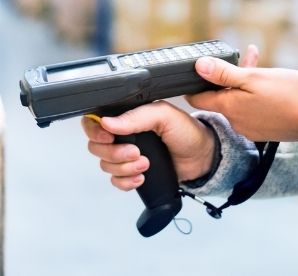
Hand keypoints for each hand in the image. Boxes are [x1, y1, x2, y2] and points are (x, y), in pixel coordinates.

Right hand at [80, 44, 261, 191]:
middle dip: (114, 153)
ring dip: (124, 168)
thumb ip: (136, 117)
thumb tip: (107, 123)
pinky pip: (116, 181)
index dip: (95, 131)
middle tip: (136, 153)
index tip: (108, 138)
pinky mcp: (132, 173)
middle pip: (97, 146)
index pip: (95, 121)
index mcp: (127, 116)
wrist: (203, 158)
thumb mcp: (163, 116)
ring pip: (106, 165)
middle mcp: (123, 135)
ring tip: (145, 165)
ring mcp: (126, 155)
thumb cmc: (186, 131)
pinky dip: (125, 182)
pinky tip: (141, 178)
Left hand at [185, 55, 297, 141]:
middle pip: (220, 96)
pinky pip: (251, 108)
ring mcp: (250, 127)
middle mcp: (236, 122)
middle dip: (226, 75)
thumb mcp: (255, 77)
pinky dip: (254, 93)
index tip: (199, 68)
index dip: (195, 82)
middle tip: (239, 57)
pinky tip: (269, 81)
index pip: (197, 98)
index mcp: (229, 108)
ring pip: (238, 100)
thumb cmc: (291, 96)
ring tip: (257, 60)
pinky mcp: (264, 129)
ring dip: (243, 81)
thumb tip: (198, 66)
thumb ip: (224, 73)